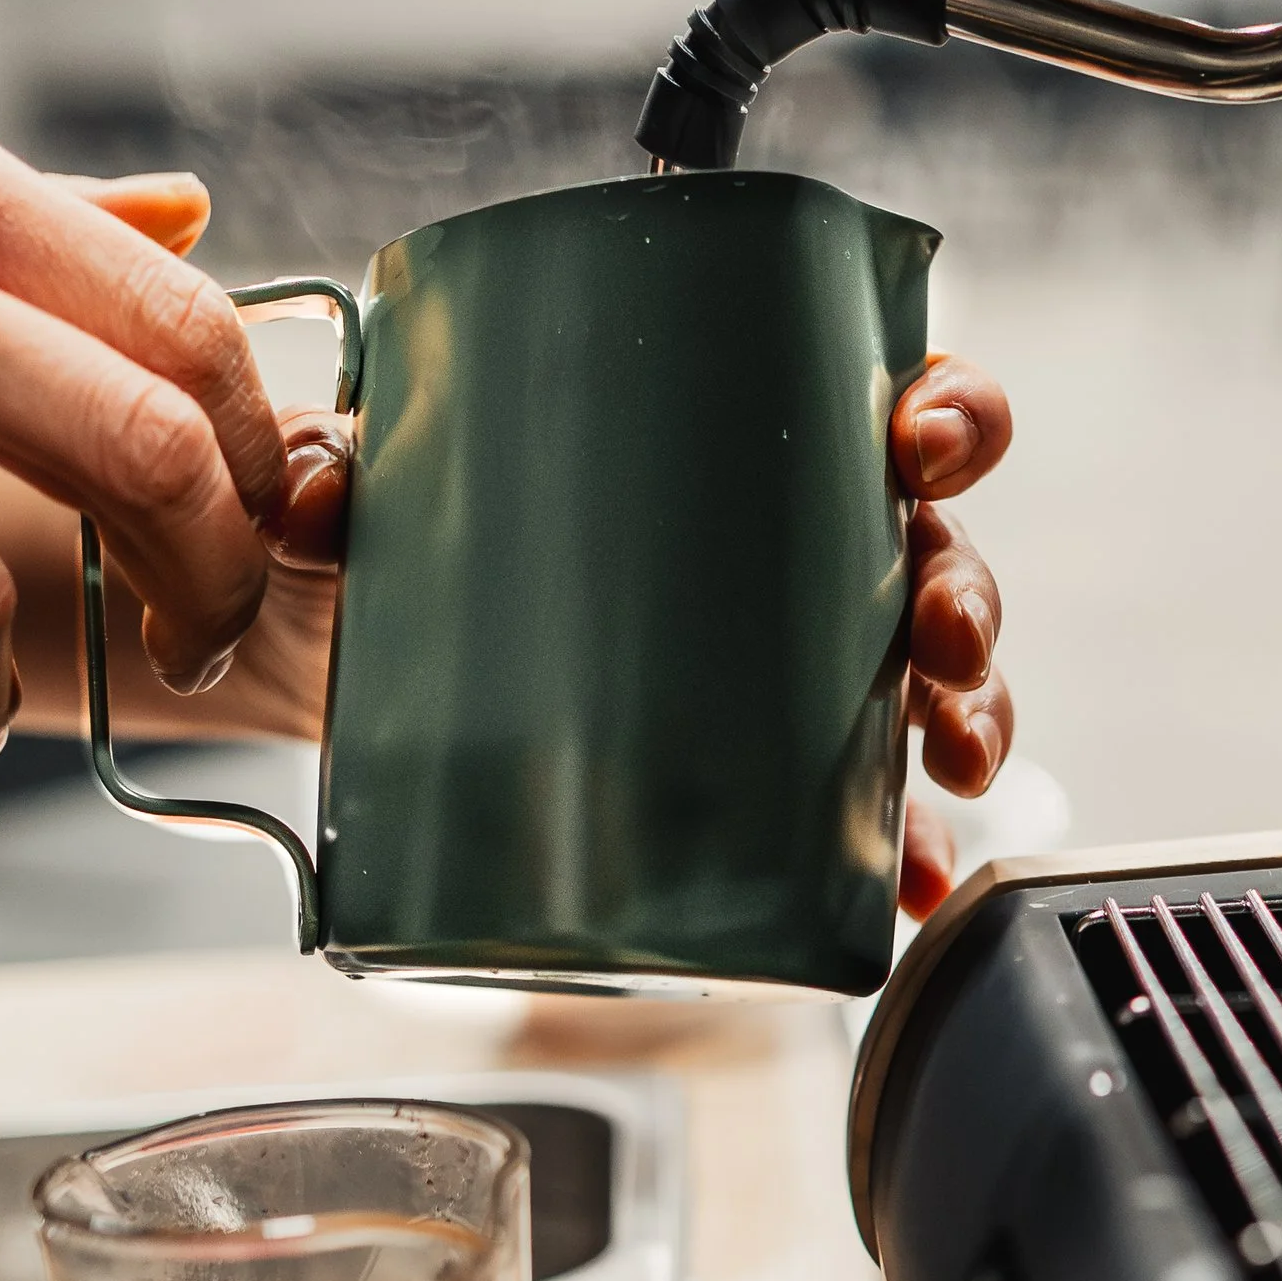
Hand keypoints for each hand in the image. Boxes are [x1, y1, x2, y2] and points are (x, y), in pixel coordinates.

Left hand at [0, 327, 1019, 916]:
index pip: (880, 395)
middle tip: (938, 628)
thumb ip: (344, 471)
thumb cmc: (416, 531)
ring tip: (942, 756)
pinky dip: (902, 851)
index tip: (923, 437)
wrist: (357, 655)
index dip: (942, 409)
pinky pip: (866, 813)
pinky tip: (907, 885)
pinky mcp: (760, 776)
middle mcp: (792, 544)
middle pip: (930, 546)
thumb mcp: (378, 485)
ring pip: (925, 680)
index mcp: (743, 435)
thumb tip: (317, 497)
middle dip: (964, 589)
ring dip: (964, 718)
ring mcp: (789, 665)